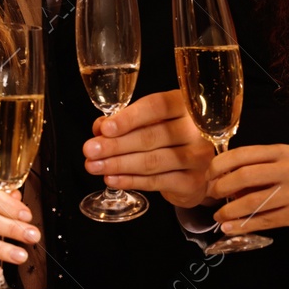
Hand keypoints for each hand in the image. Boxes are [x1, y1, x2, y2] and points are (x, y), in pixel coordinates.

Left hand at [83, 89, 213, 208]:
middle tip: (90, 150)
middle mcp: (196, 130)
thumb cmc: (170, 140)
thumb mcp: (151, 123)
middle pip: (151, 136)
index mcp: (185, 106)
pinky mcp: (192, 182)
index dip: (129, 117)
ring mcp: (198, 157)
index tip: (105, 128)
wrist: (197, 171)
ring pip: (152, 161)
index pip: (157, 106)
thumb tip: (100, 128)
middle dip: (115, 145)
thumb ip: (126, 122)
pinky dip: (130, 181)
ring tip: (94, 166)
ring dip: (118, 164)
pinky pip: (156, 181)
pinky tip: (112, 179)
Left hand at [208, 144, 288, 241]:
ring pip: (253, 200)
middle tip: (211, 195)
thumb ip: (258, 173)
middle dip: (222, 187)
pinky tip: (231, 228)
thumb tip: (222, 180)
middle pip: (246, 175)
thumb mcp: (285, 171)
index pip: (245, 153)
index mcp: (285, 152)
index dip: (221, 164)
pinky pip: (264, 220)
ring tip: (218, 216)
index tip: (208, 175)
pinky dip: (243, 225)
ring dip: (230, 210)